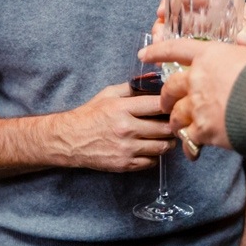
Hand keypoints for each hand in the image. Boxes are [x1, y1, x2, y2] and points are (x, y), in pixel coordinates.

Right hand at [50, 83, 175, 172]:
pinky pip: (151, 162)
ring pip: (162, 147)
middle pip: (165, 128)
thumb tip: (152, 81)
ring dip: (168, 141)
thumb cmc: (90, 115)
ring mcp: (126, 149)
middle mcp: (126, 129)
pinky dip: (155, 155)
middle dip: (173, 124)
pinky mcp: (125, 164)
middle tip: (175, 122)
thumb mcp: (108, 94)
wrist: (71, 140)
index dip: (171, 104)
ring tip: (166, 135)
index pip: (158, 105)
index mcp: (122, 108)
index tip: (174, 104)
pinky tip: (151, 147)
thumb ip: (131, 88)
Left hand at [140, 39, 245, 155]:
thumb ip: (230, 62)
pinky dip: (190, 146)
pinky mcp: (203, 129)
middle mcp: (197, 78)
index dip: (157, 52)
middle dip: (166, 97)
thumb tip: (231, 68)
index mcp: (208, 55)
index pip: (174, 49)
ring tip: (179, 128)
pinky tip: (193, 152)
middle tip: (166, 104)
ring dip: (176, 122)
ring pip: (176, 115)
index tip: (144, 55)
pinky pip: (189, 139)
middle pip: (170, 87)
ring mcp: (198, 104)